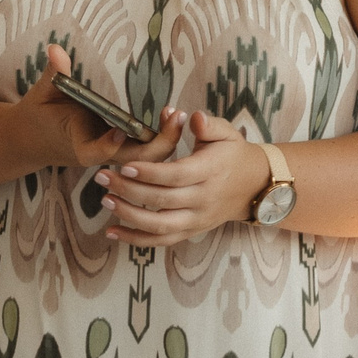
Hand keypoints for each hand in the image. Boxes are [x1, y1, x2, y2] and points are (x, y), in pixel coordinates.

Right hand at [18, 45, 182, 171]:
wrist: (33, 140)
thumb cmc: (40, 116)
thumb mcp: (43, 93)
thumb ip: (54, 74)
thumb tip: (55, 49)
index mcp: (77, 145)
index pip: (96, 151)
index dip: (108, 144)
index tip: (119, 131)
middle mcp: (99, 154)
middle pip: (135, 162)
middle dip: (159, 144)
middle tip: (174, 115)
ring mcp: (112, 155)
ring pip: (146, 160)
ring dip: (165, 141)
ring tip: (176, 114)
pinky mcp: (119, 150)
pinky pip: (145, 151)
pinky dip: (161, 140)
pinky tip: (171, 118)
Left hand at [95, 110, 266, 247]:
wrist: (256, 187)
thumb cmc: (234, 155)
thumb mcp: (227, 134)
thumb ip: (209, 125)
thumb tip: (193, 117)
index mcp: (209, 172)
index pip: (176, 175)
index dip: (150, 172)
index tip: (124, 165)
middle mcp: (203, 199)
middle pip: (162, 200)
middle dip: (128, 190)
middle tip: (101, 177)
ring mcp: (197, 219)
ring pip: (161, 225)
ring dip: (129, 216)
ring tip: (105, 201)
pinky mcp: (191, 230)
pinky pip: (163, 240)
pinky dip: (137, 240)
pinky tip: (112, 232)